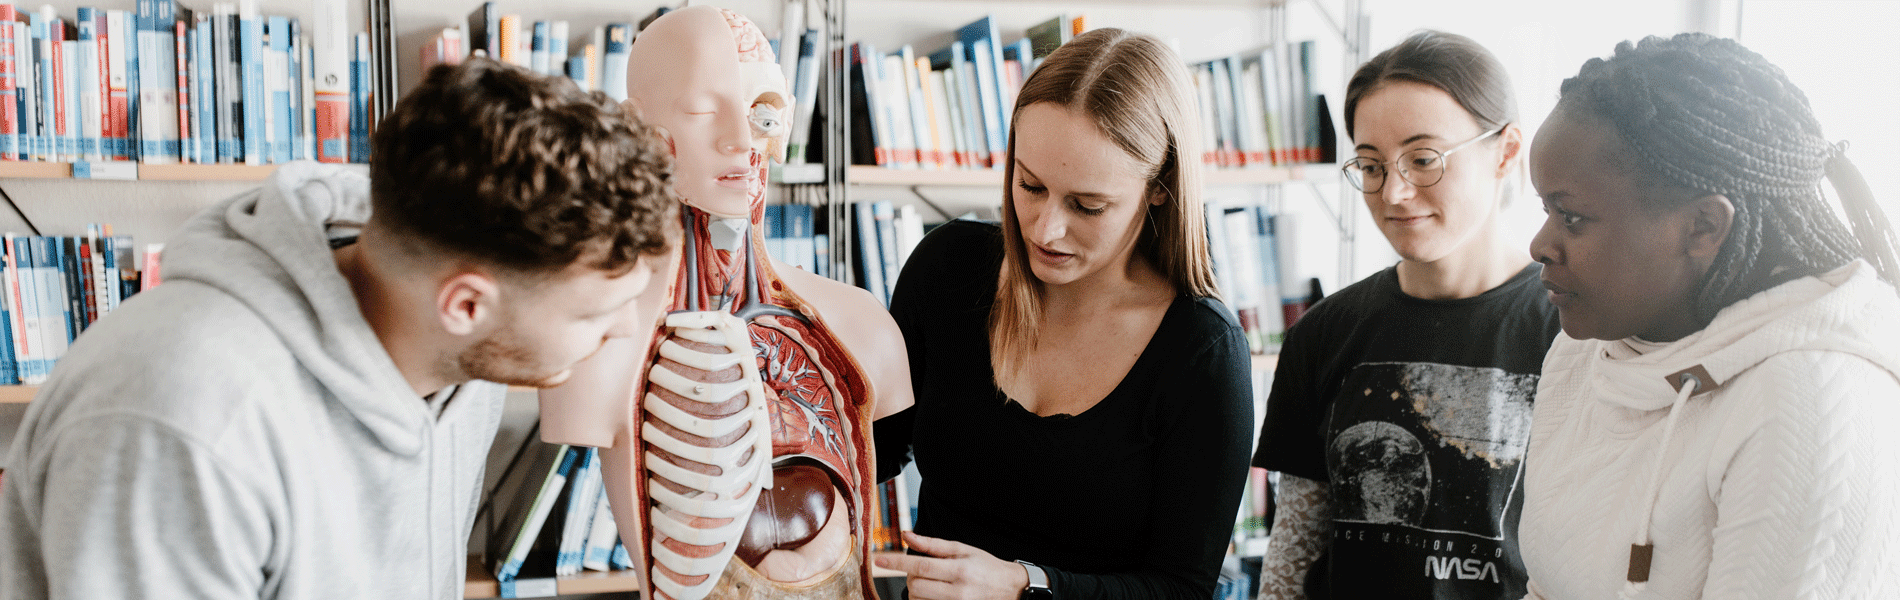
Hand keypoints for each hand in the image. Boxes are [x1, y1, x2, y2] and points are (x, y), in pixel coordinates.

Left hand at [873, 531, 1030, 599]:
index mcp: (959, 569)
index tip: (880, 560)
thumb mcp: (962, 550)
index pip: (921, 566)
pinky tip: (932, 593)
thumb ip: (932, 545)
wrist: (1011, 589)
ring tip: (930, 583)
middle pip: (916, 586)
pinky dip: (924, 599)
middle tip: (922, 571)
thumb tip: (906, 535)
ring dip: (916, 590)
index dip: (897, 563)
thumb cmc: (986, 567)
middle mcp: (958, 591)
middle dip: (911, 577)